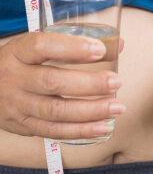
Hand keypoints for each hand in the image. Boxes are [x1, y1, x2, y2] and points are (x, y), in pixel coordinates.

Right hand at [0, 32, 124, 138]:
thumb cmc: (24, 63)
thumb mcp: (38, 47)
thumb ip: (75, 43)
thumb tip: (117, 45)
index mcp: (18, 53)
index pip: (42, 46)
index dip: (72, 48)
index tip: (101, 49)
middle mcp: (14, 79)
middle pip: (52, 82)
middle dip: (89, 84)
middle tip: (116, 82)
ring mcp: (17, 105)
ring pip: (55, 111)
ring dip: (90, 111)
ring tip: (117, 107)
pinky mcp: (23, 125)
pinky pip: (53, 131)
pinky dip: (81, 130)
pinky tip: (103, 126)